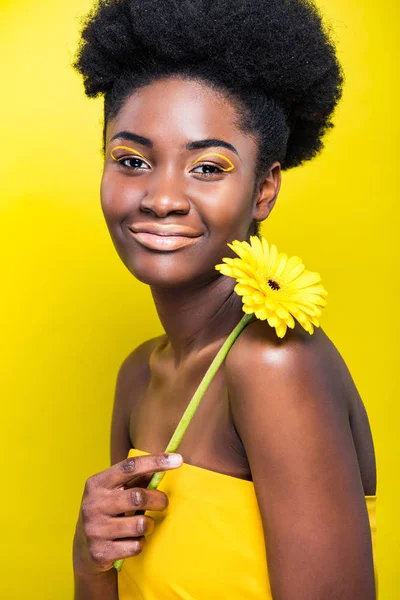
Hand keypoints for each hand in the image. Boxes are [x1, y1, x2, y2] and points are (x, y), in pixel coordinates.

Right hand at [73, 452, 182, 576]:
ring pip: (140, 524)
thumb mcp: (115, 491)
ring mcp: (95, 529)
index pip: (129, 467)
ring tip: (144, 525)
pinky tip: (131, 541)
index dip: (155, 461)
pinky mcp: (101, 552)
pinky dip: (140, 543)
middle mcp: (93, 505)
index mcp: (97, 483)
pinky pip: (136, 546)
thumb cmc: (107, 511)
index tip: (178, 459)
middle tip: (163, 503)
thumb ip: (137, 478)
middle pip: (138, 497)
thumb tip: (166, 462)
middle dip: (158, 499)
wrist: (84, 549)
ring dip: (149, 525)